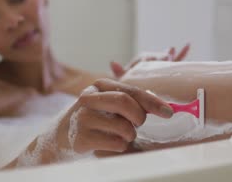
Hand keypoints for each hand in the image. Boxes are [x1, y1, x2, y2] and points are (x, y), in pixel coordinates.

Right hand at [54, 79, 173, 157]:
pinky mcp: (81, 138)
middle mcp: (89, 97)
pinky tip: (110, 143)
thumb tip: (161, 106)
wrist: (63, 134)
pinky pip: (115, 144)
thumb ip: (132, 99)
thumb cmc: (96, 116)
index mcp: (101, 84)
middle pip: (125, 102)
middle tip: (138, 124)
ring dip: (129, 135)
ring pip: (123, 127)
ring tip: (120, 134)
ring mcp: (83, 118)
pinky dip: (120, 146)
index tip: (168, 112)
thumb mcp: (109, 101)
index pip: (131, 90)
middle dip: (138, 116)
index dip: (152, 101)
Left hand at [110, 43, 189, 78]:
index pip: (146, 59)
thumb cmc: (130, 83)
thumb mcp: (123, 78)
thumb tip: (112, 63)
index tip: (156, 60)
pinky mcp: (169, 69)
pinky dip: (182, 53)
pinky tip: (188, 44)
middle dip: (162, 57)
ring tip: (174, 50)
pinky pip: (176, 60)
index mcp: (141, 61)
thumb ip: (120, 72)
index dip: (151, 59)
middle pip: (158, 58)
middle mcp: (152, 60)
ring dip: (172, 54)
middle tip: (167, 57)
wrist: (135, 88)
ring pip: (167, 59)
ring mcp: (161, 65)